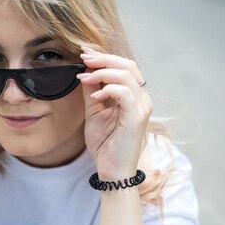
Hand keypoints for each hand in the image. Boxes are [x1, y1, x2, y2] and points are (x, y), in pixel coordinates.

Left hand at [77, 46, 152, 180]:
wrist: (112, 171)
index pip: (124, 67)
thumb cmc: (106, 145)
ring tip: (84, 77)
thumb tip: (85, 71)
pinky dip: (108, 89)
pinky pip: (125, 93)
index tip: (84, 53)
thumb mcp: (94, 112)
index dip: (104, 57)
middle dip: (103, 58)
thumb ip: (92, 91)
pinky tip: (94, 97)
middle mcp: (142, 99)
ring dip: (102, 72)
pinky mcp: (137, 117)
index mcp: (134, 96)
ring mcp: (141, 107)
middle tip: (83, 58)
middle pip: (128, 65)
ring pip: (127, 75)